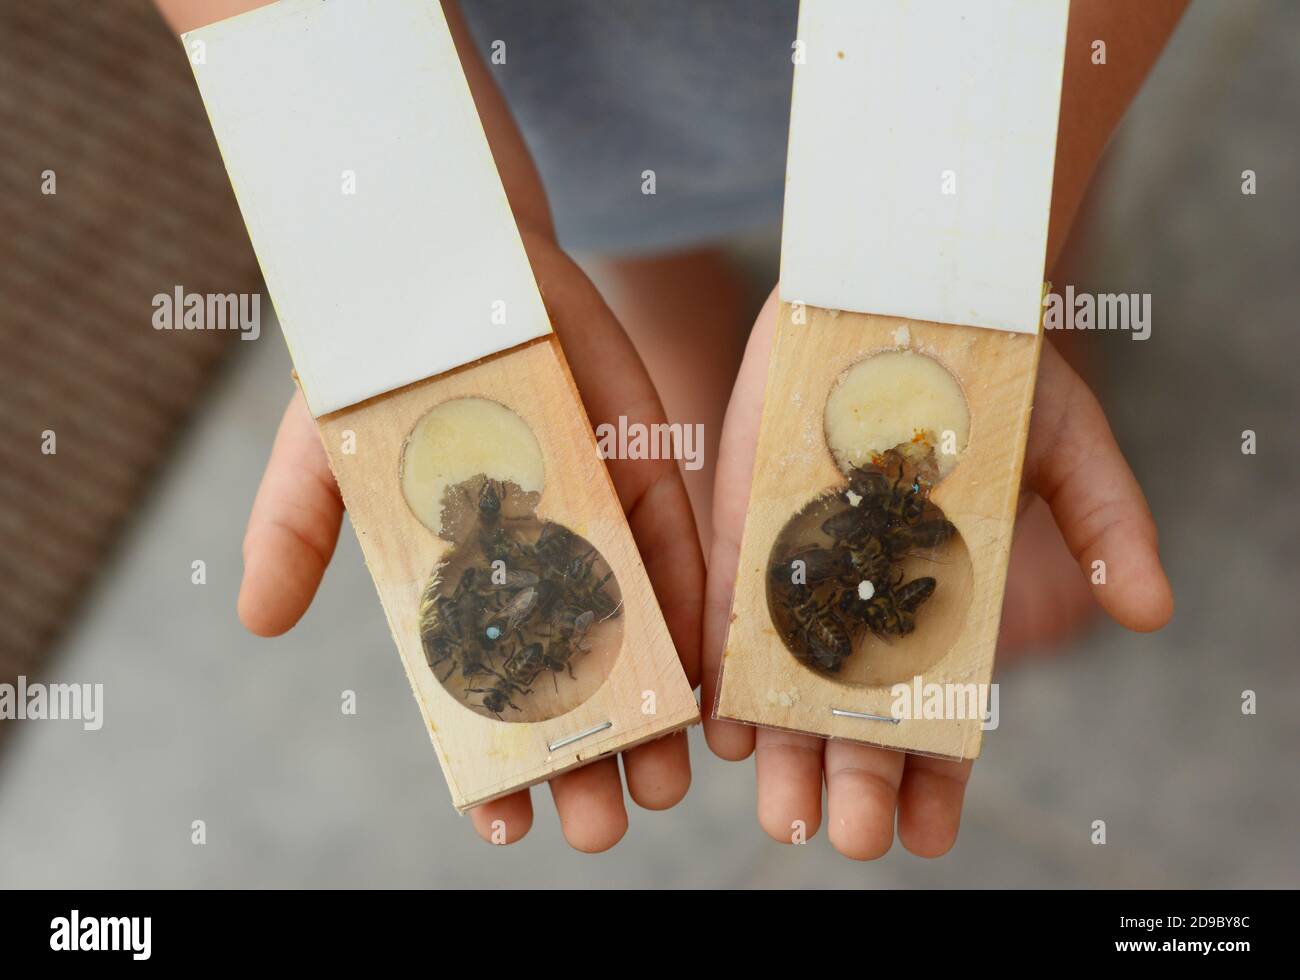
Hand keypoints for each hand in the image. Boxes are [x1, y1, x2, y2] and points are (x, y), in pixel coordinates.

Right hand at [237, 230, 702, 851]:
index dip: (491, 758)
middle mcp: (537, 561)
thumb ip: (295, 525)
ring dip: (657, 712)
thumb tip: (256, 619)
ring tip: (670, 783)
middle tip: (606, 826)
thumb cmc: (380, 358)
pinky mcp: (650, 471)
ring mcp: (600, 520)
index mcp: (460, 574)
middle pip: (572, 679)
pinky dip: (697, 617)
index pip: (480, 689)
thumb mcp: (325, 446)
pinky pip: (682, 554)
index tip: (504, 825)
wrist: (457, 262)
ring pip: (638, 636)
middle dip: (590, 757)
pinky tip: (712, 684)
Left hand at [700, 288, 1173, 858]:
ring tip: (781, 810)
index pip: (940, 710)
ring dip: (779, 749)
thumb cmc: (994, 369)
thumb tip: (1155, 611)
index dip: (938, 774)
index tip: (932, 833)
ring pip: (781, 681)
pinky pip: (725, 610)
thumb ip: (1106, 520)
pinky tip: (722, 725)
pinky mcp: (742, 526)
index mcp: (945, 601)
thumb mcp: (1063, 441)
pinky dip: (723, 667)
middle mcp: (866, 599)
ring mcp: (799, 567)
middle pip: (851, 712)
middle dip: (852, 779)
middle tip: (846, 836)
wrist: (902, 292)